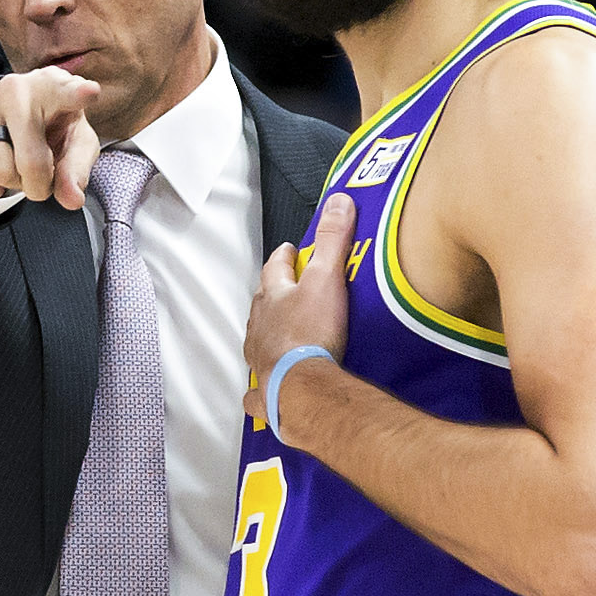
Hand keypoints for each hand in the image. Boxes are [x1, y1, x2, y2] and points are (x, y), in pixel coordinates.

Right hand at [0, 68, 102, 208]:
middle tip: (40, 179)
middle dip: (39, 184)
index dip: (76, 94)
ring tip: (13, 165)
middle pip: (30, 160)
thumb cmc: (48, 129)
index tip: (89, 93)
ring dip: (10, 184)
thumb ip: (75, 171)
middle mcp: (13, 88)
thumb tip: (71, 199)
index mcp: (51, 87)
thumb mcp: (71, 145)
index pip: (64, 91)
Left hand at [246, 193, 357, 436]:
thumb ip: (333, 240)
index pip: (274, 269)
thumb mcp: (327, 278)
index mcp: (273, 298)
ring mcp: (260, 358)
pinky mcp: (265, 390)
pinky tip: (260, 394)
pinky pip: (257, 390)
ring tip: (277, 335)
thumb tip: (339, 201)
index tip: (288, 250)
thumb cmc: (312, 332)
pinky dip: (259, 390)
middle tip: (282, 290)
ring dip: (266, 335)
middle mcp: (261, 327)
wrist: (301, 385)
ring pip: (257, 341)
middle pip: (262, 304)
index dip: (282, 258)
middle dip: (271, 295)